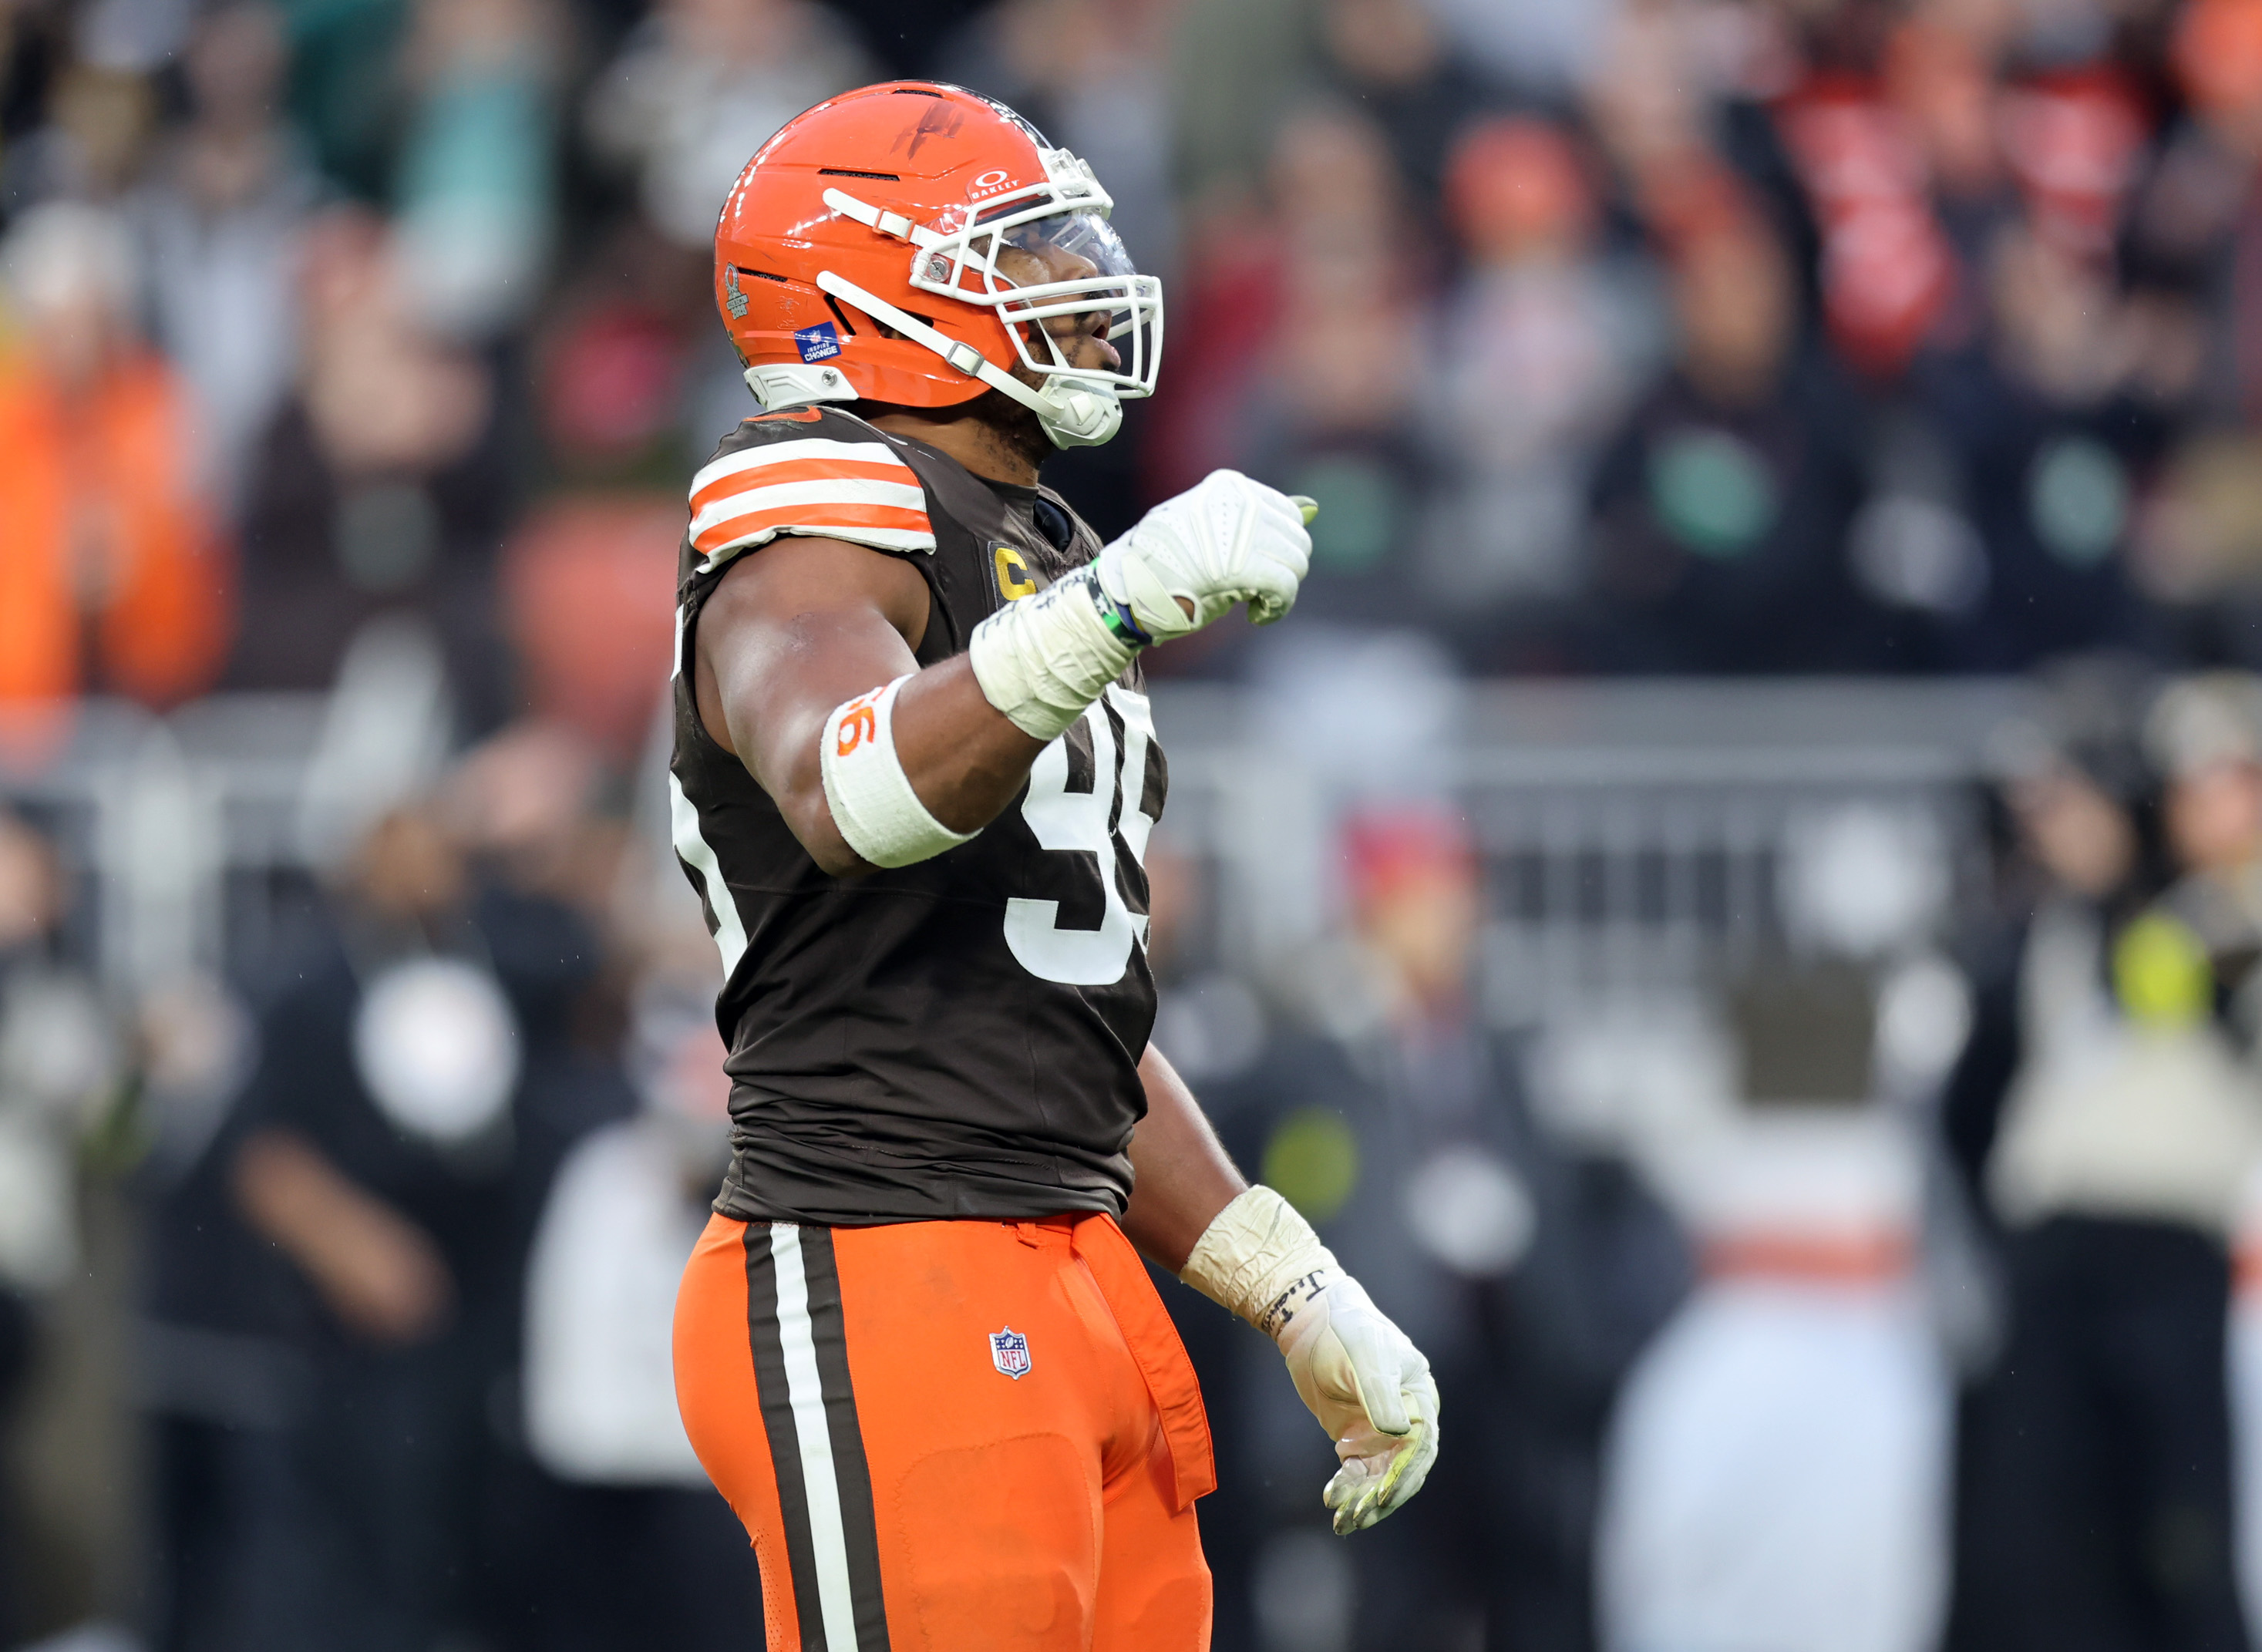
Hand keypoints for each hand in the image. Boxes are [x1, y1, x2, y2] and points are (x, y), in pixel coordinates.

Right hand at [1094, 469, 1310, 641]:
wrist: (1126, 590)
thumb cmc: (1168, 562)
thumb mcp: (1216, 529)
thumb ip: (1265, 516)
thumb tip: (1314, 505)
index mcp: (1229, 487)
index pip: (1287, 514)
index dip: (1275, 549)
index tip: (1250, 568)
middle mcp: (1238, 502)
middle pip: (1297, 540)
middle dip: (1281, 571)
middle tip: (1251, 589)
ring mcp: (1239, 534)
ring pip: (1296, 565)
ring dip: (1279, 592)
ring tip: (1250, 602)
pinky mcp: (1242, 569)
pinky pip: (1285, 590)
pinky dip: (1277, 609)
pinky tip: (1257, 616)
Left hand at [1273, 1272, 1440, 1534]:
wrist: (1311, 1320)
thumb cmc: (1348, 1330)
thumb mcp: (1366, 1356)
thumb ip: (1380, 1392)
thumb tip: (1400, 1433)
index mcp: (1419, 1399)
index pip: (1421, 1447)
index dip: (1403, 1473)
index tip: (1382, 1494)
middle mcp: (1406, 1421)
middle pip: (1402, 1470)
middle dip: (1381, 1497)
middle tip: (1359, 1517)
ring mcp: (1379, 1431)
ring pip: (1378, 1476)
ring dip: (1363, 1501)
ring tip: (1343, 1523)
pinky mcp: (1354, 1436)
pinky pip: (1356, 1471)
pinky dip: (1346, 1487)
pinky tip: (1331, 1500)